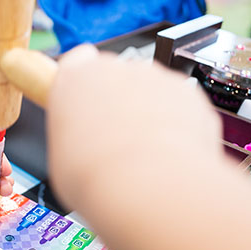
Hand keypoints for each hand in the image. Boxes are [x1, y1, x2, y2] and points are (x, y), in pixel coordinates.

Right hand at [46, 45, 222, 215]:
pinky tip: (165, 153)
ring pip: (150, 90)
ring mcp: (157, 78)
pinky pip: (179, 104)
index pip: (77, 61)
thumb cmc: (101, 175)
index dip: (81, 85)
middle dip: (116, 102)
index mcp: (77, 77)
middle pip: (116, 77)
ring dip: (147, 113)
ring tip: (140, 155)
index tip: (81, 105)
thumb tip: (77, 139)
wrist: (149, 187)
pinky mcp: (189, 93)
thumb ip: (70, 131)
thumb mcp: (61, 155)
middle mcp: (118, 68)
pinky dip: (176, 124)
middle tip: (111, 141)